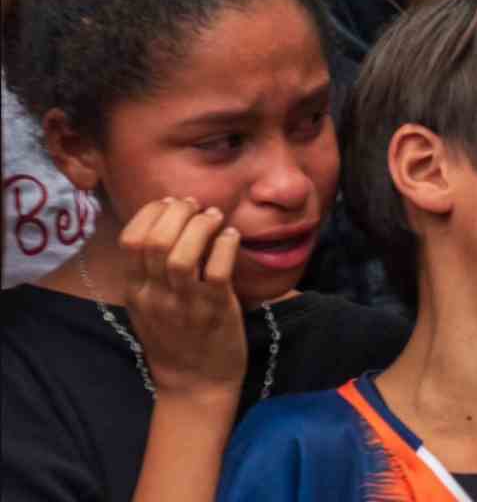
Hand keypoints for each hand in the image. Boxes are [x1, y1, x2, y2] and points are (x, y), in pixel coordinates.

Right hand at [119, 197, 246, 400]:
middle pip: (155, 241)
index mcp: (136, 291)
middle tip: (196, 206)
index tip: (171, 204)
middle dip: (177, 213)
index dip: (151, 213)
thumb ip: (148, 273)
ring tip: (214, 218)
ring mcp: (185, 304)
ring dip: (201, 226)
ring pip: (182, 254)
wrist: (195, 385)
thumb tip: (163, 225)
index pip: (131, 240)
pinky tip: (232, 236)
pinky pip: (217, 270)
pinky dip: (225, 245)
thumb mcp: (147, 307)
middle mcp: (156, 296)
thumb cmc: (175, 340)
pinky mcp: (215, 310)